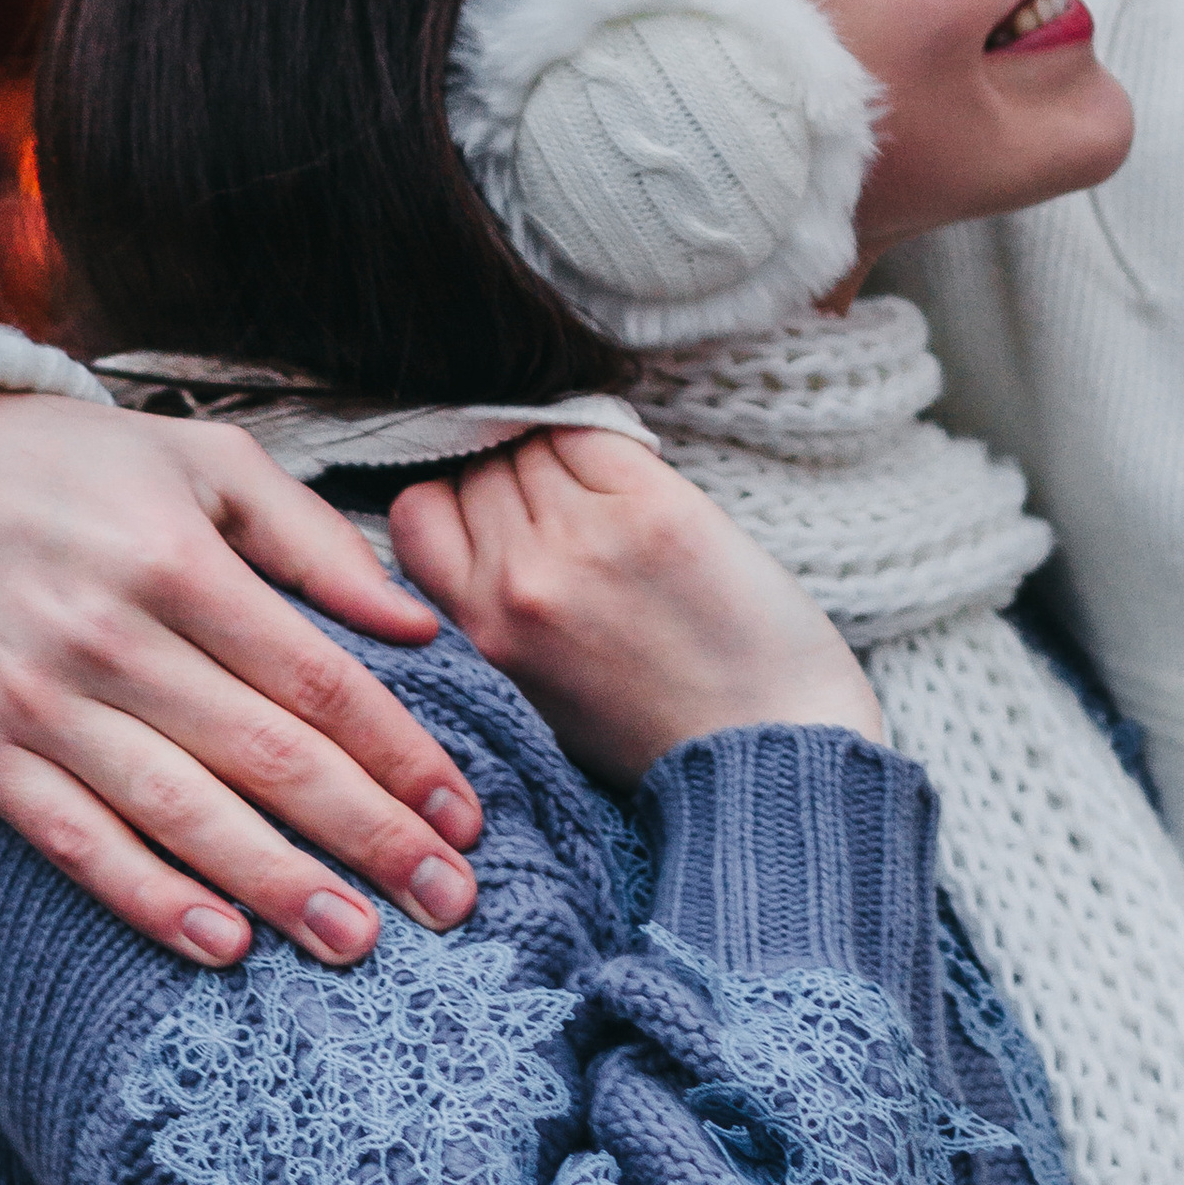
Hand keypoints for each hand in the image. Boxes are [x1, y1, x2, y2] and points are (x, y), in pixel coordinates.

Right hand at [0, 393, 486, 968]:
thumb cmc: (77, 466)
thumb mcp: (207, 464)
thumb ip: (315, 542)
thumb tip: (416, 625)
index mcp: (176, 559)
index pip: (316, 677)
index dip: (399, 751)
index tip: (464, 812)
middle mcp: (108, 636)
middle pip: (266, 755)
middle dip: (369, 835)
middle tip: (448, 898)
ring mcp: (36, 702)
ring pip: (180, 813)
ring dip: (278, 885)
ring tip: (359, 940)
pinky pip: (76, 843)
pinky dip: (151, 899)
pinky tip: (224, 943)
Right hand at [387, 429, 883, 788]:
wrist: (766, 752)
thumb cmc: (658, 728)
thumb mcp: (534, 686)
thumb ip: (491, 605)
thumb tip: (477, 511)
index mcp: (483, 628)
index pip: (417, 509)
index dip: (454, 499)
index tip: (491, 508)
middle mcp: (522, 576)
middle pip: (476, 466)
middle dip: (509, 475)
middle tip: (563, 506)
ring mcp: (589, 536)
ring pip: (533, 441)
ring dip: (559, 456)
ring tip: (607, 502)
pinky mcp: (657, 508)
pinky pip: (597, 433)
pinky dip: (608, 444)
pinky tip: (638, 484)